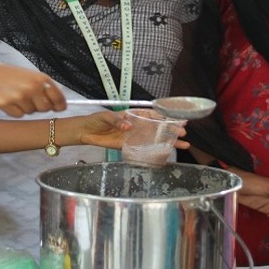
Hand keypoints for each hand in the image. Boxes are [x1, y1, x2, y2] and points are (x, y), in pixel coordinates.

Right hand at [0, 62, 65, 116]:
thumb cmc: (4, 75)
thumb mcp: (27, 75)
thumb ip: (41, 86)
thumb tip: (57, 103)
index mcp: (40, 77)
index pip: (58, 97)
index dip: (60, 105)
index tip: (59, 108)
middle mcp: (32, 86)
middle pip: (45, 108)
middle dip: (38, 107)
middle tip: (27, 98)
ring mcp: (20, 95)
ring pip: (30, 112)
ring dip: (24, 107)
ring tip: (13, 95)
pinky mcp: (8, 104)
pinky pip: (18, 115)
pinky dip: (13, 111)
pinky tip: (5, 99)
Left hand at [74, 111, 190, 149]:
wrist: (85, 132)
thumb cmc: (96, 120)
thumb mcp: (105, 116)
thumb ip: (117, 120)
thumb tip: (128, 127)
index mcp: (133, 115)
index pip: (152, 115)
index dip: (165, 117)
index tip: (177, 118)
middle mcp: (137, 125)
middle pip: (157, 127)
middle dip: (171, 130)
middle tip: (183, 134)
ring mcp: (134, 136)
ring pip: (154, 139)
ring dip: (168, 141)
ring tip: (183, 144)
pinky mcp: (129, 146)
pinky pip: (144, 149)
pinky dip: (155, 151)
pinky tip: (166, 153)